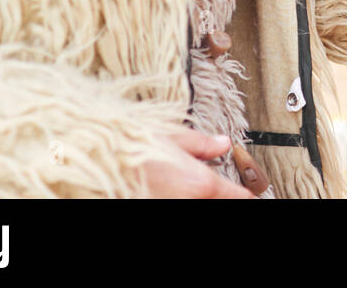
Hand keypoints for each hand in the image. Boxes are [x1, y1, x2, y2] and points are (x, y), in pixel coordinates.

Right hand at [136, 130, 257, 198]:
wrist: (93, 161)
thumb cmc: (130, 146)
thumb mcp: (172, 136)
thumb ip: (202, 144)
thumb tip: (223, 143)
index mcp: (200, 184)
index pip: (236, 197)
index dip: (247, 196)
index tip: (253, 196)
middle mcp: (188, 204)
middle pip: (218, 204)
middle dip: (222, 197)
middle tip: (221, 190)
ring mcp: (169, 209)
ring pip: (199, 209)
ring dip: (201, 198)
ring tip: (193, 188)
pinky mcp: (151, 209)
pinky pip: (175, 206)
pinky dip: (182, 199)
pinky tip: (176, 191)